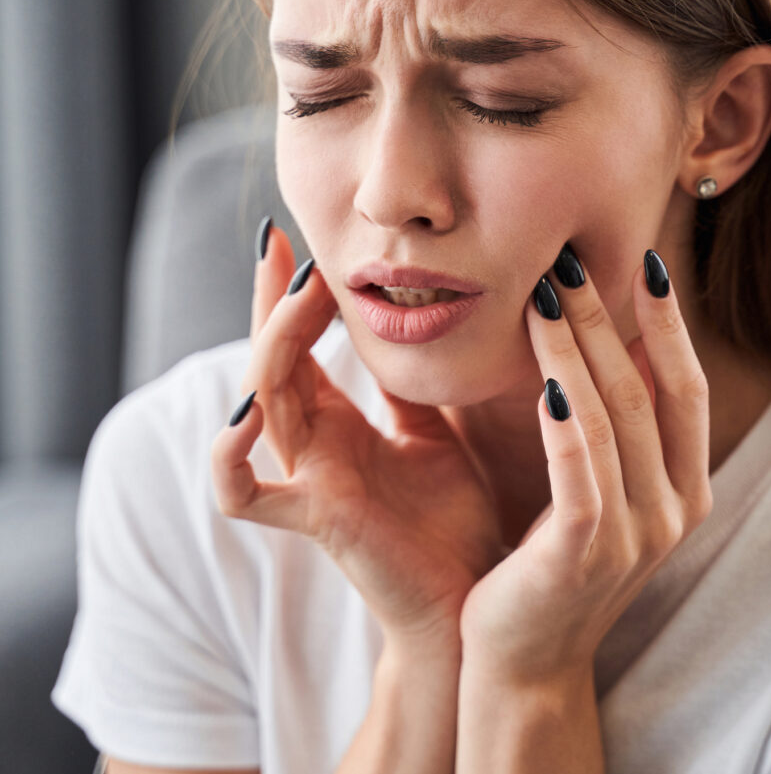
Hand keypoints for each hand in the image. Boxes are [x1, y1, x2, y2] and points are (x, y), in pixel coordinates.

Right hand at [210, 222, 502, 648]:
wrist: (470, 599)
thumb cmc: (452, 520)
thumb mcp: (435, 431)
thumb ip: (411, 386)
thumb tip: (418, 319)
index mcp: (339, 424)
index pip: (299, 345)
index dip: (291, 295)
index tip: (296, 240)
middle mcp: (313, 446)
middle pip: (271, 360)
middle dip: (274, 303)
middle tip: (287, 248)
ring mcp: (307, 480)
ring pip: (260, 402)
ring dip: (272, 346)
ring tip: (298, 297)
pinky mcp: (314, 518)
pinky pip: (244, 493)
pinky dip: (230, 455)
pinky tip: (248, 411)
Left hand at [458, 245, 712, 682]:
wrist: (525, 662)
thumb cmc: (555, 564)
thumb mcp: (603, 493)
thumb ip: (616, 431)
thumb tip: (603, 344)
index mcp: (685, 489)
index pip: (687, 389)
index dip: (670, 325)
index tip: (647, 263)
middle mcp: (673, 510)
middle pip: (646, 390)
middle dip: (609, 319)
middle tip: (572, 260)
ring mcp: (635, 535)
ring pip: (611, 418)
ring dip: (576, 350)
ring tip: (543, 295)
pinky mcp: (584, 554)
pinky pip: (580, 472)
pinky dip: (565, 420)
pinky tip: (543, 377)